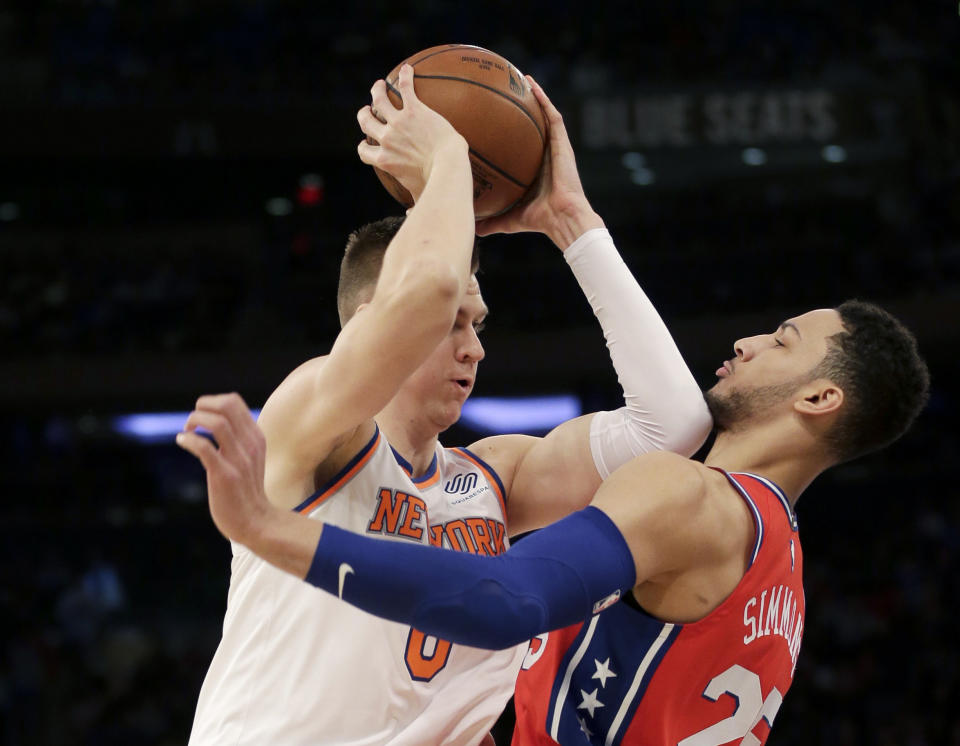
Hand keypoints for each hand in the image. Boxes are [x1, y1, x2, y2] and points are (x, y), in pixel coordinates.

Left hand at [176, 393, 271, 545]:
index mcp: (255, 437)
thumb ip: (238, 440)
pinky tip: (182, 441)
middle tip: (193, 421)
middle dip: (202, 406)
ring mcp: (238, 459)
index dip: (212, 402)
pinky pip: (204, 447)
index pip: (234, 402)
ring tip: (187, 430)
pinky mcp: (225, 475)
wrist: (255, 521)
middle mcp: (249, 444)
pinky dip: (188, 440)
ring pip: (216, 422)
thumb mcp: (249, 458)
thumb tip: (215, 423)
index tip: (202, 417)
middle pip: (227, 405)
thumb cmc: (246, 491)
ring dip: (194, 420)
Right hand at [356, 64, 467, 201]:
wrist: (448, 166)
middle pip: (366, 122)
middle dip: (364, 114)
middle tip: (369, 108)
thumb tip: (412, 217)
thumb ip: (413, 205)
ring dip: (377, 90)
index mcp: (384, 160)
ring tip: (380, 85)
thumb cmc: (436, 186)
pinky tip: (408, 69)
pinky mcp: (414, 110)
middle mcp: (387, 139)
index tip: (367, 140)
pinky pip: (406, 89)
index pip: (364, 151)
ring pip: (378, 100)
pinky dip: (405, 78)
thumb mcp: (419, 197)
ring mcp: (399, 123)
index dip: (364, 144)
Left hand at [474, 75, 603, 248]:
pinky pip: (552, 116)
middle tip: (503, 90)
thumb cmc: (539, 220)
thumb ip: (490, 222)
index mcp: (532, 168)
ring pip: (543, 114)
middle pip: (531, 124)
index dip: (509, 130)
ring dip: (533, 95)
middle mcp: (544, 154)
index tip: (492, 118)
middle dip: (521, 106)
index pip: (520, 144)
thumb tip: (469, 228)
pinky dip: (543, 98)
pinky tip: (531, 84)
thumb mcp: (508, 219)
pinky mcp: (562, 143)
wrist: (562, 219)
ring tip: (519, 77)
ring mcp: (554, 147)